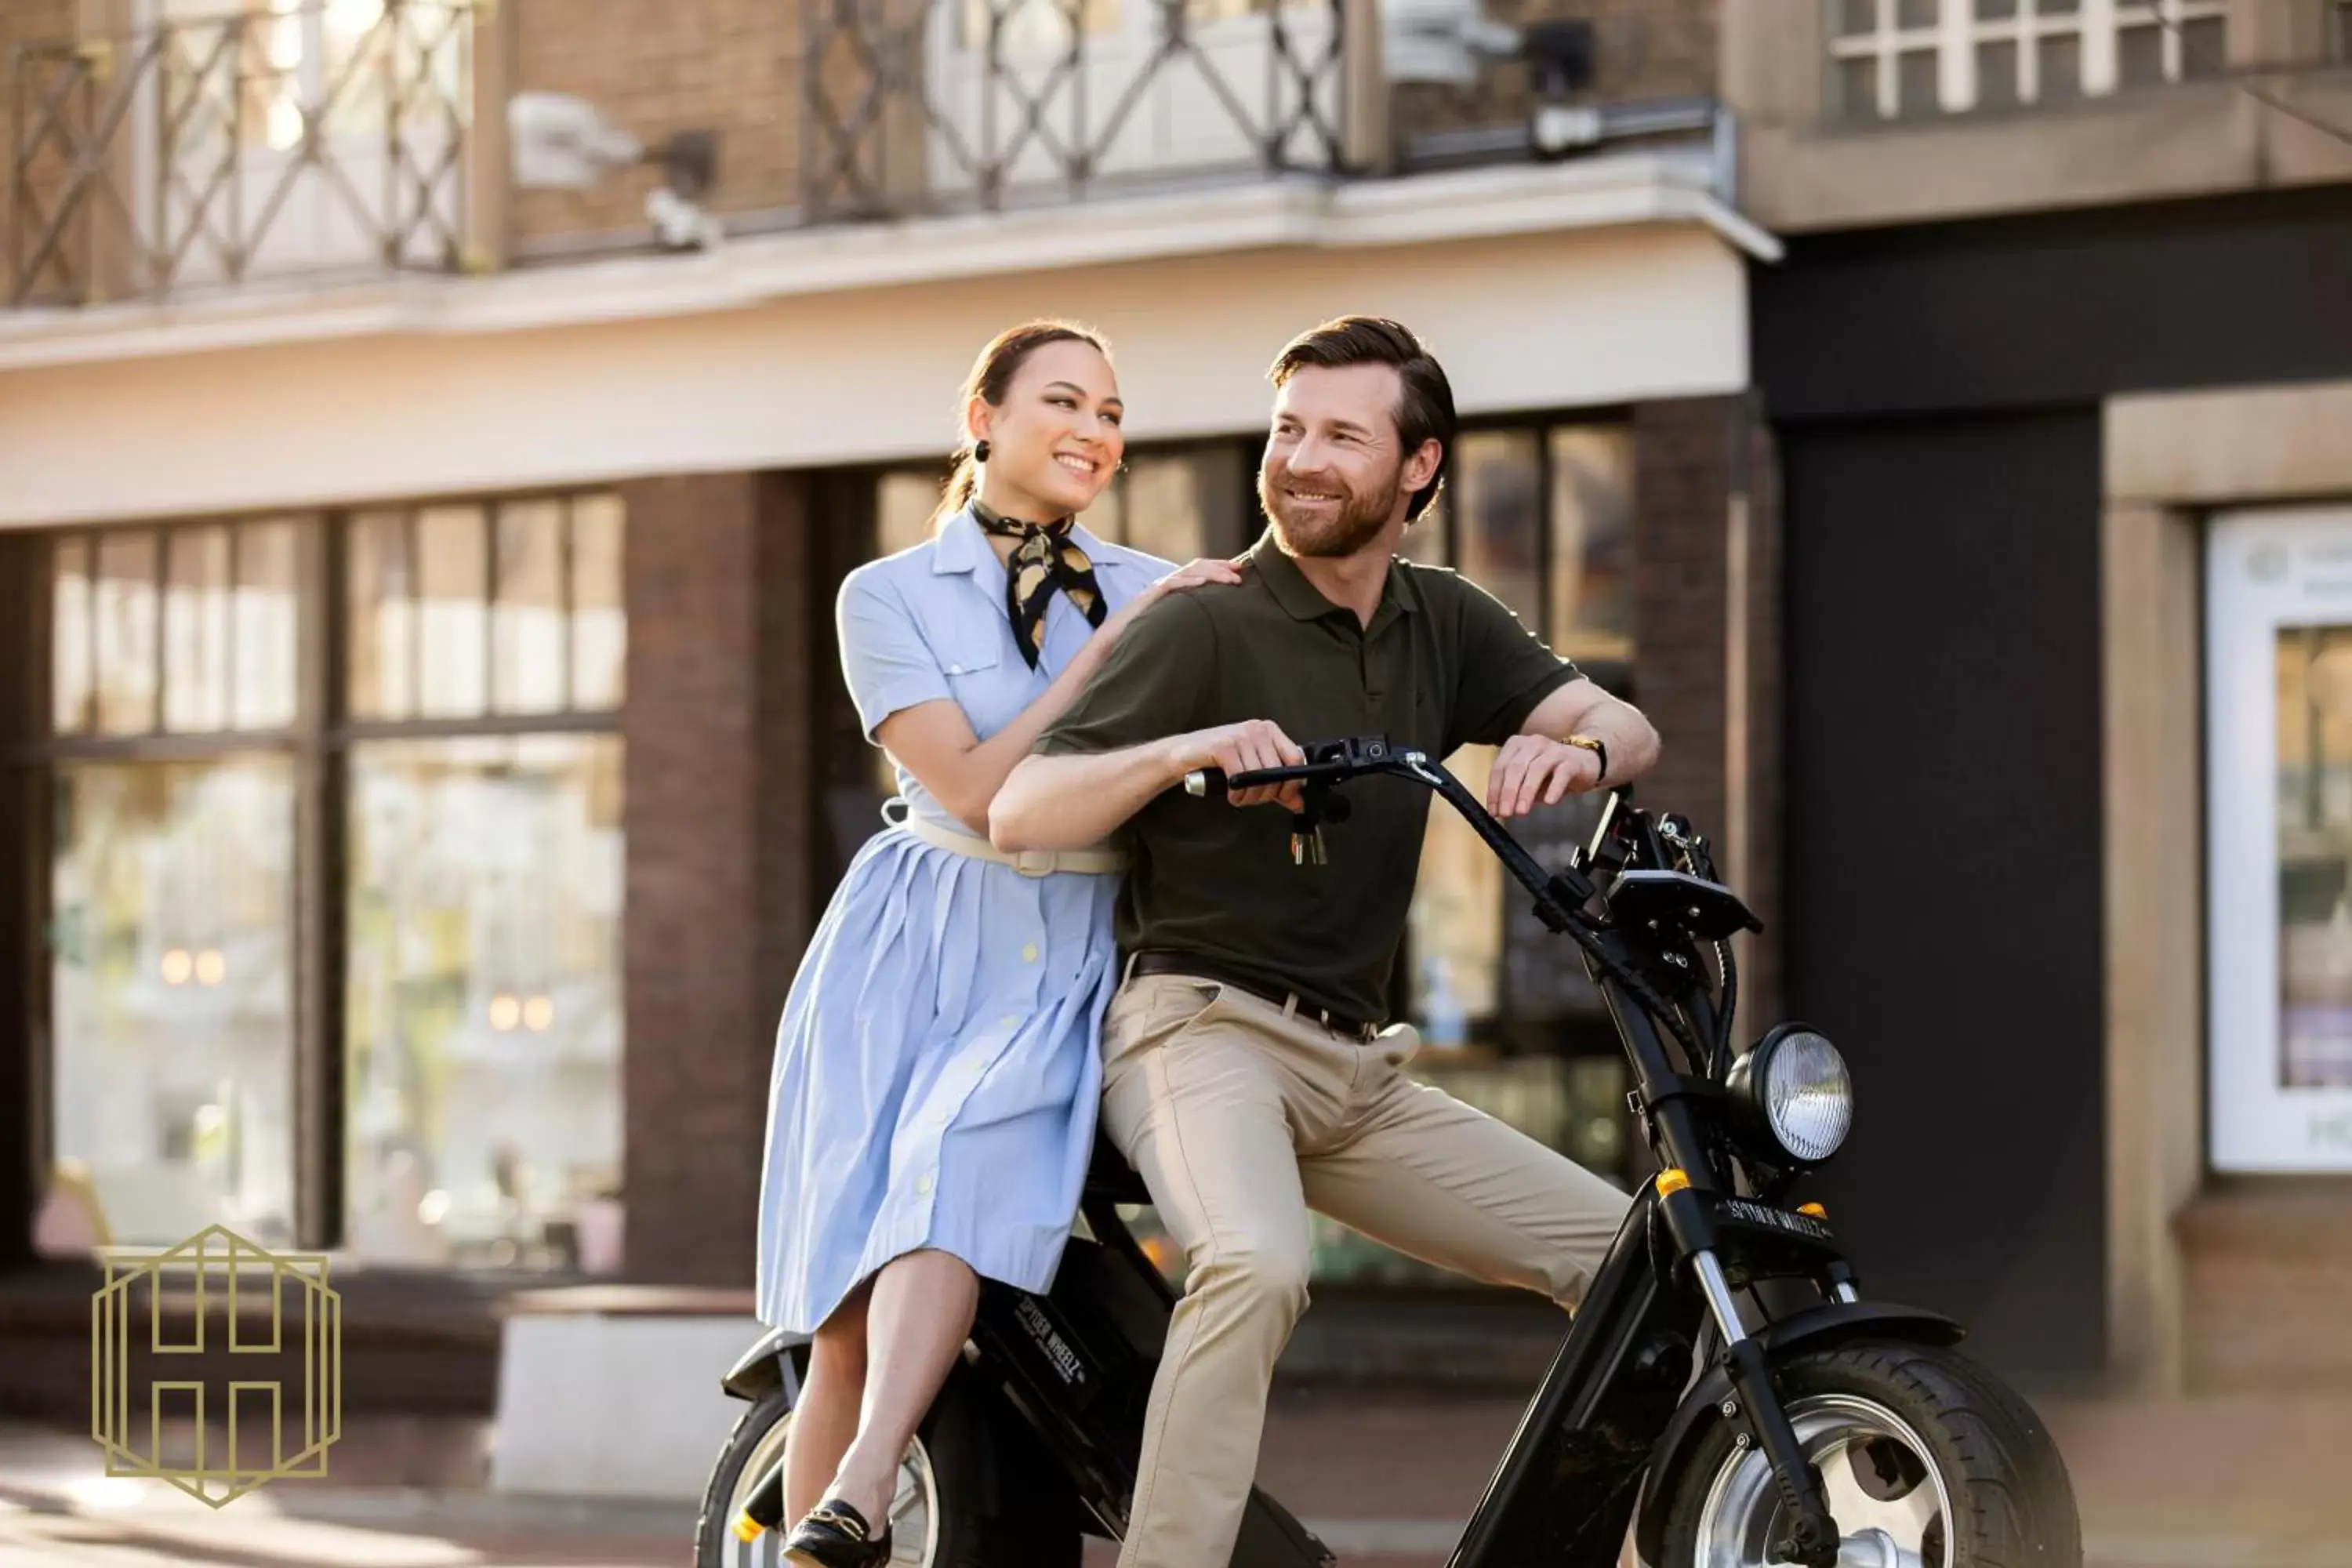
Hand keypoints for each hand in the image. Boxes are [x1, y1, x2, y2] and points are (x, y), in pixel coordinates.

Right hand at [1103, 556, 1242, 637]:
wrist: (1111, 645)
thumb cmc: (1140, 640)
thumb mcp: (1171, 627)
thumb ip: (1188, 621)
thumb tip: (1213, 627)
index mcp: (1172, 592)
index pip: (1198, 573)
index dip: (1218, 570)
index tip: (1238, 573)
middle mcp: (1165, 586)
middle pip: (1196, 567)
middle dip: (1220, 567)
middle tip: (1240, 573)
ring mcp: (1156, 590)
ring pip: (1187, 573)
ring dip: (1211, 574)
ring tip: (1230, 580)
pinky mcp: (1148, 598)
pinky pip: (1171, 585)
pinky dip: (1188, 582)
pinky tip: (1203, 585)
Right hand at [1171, 719, 1306, 811]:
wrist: (1182, 754)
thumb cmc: (1217, 760)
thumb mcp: (1252, 770)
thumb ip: (1277, 785)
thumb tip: (1299, 802)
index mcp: (1268, 731)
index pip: (1295, 757)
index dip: (1291, 783)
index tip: (1283, 797)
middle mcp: (1257, 729)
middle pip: (1277, 771)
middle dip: (1266, 794)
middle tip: (1252, 798)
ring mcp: (1240, 736)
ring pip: (1259, 778)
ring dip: (1249, 796)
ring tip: (1239, 796)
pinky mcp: (1223, 746)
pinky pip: (1240, 778)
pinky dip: (1236, 793)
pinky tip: (1230, 793)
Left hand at [1486, 735, 1601, 818]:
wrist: (1585, 761)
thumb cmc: (1551, 772)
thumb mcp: (1528, 780)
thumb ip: (1514, 790)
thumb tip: (1500, 810)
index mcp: (1517, 745)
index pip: (1500, 768)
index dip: (1494, 790)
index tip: (1493, 811)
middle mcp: (1533, 744)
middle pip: (1515, 768)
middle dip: (1508, 793)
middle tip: (1505, 813)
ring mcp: (1553, 750)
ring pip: (1536, 769)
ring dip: (1526, 792)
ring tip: (1521, 811)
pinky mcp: (1572, 761)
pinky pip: (1561, 774)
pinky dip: (1554, 788)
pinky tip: (1549, 802)